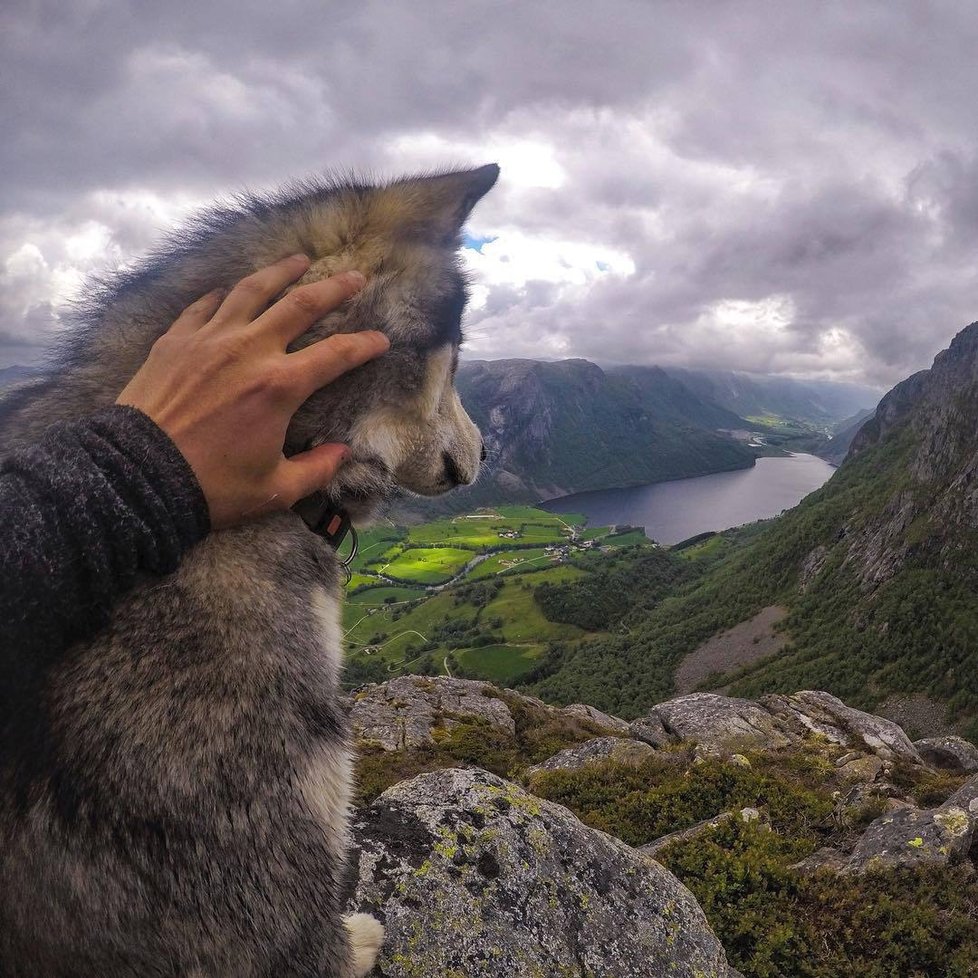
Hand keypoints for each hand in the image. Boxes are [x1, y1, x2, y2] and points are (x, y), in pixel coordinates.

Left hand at [116, 254, 388, 528]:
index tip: (382, 339)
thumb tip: (342, 453)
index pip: (337, 355)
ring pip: (252, 291)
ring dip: (280, 272)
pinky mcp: (175, 341)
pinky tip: (230, 290)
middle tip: (355, 277)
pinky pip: (204, 306)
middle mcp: (250, 350)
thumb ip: (316, 469)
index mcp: (280, 386)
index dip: (365, 345)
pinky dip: (222, 295)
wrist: (139, 476)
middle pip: (300, 305)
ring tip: (299, 260)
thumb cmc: (211, 486)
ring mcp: (209, 339)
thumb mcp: (275, 490)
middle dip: (334, 289)